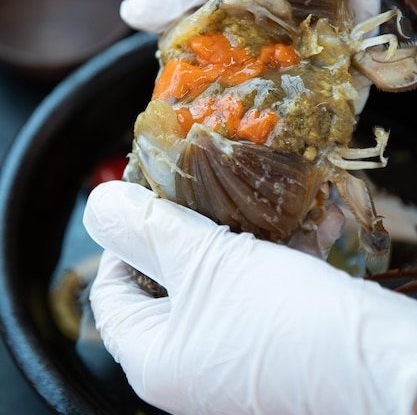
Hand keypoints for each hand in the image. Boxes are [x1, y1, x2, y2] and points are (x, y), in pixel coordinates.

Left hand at [84, 181, 416, 414]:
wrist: (381, 367)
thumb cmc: (282, 321)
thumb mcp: (206, 263)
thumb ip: (149, 229)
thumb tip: (97, 204)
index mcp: (156, 356)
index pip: (112, 292)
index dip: (123, 239)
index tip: (149, 198)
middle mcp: (191, 361)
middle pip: (169, 279)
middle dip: (192, 225)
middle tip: (204, 184)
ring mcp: (236, 353)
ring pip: (224, 276)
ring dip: (246, 230)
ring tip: (265, 192)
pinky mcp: (277, 340)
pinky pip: (266, 287)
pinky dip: (285, 251)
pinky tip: (315, 217)